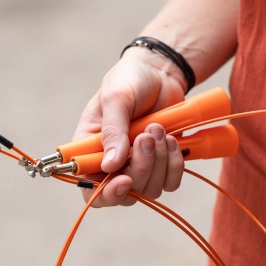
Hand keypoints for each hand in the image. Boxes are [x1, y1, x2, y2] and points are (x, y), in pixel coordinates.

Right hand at [73, 47, 187, 206]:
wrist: (161, 72)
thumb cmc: (130, 80)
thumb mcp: (116, 98)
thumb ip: (112, 131)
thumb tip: (110, 166)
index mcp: (90, 149)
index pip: (90, 188)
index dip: (106, 193)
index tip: (124, 180)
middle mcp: (113, 163)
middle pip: (126, 192)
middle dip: (141, 167)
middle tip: (147, 135)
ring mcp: (139, 165)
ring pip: (150, 189)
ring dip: (159, 162)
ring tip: (159, 130)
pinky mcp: (163, 164)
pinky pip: (171, 181)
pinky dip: (175, 164)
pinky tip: (172, 141)